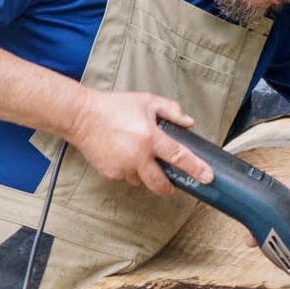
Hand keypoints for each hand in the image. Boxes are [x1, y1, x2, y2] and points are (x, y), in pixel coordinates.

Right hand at [67, 88, 212, 195]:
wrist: (82, 117)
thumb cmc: (114, 107)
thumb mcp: (147, 101)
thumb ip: (171, 110)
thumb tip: (188, 122)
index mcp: (150, 138)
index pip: (179, 157)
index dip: (196, 168)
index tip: (207, 177)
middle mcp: (137, 156)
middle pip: (161, 184)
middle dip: (168, 187)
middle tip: (171, 183)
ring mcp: (123, 167)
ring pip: (142, 181)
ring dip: (146, 175)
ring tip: (140, 158)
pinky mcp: (110, 173)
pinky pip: (126, 177)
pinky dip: (129, 171)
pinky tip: (124, 156)